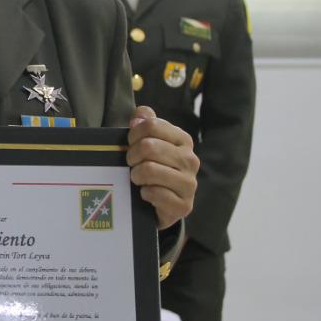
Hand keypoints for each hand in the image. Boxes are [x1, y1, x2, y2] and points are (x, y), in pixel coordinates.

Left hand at [126, 105, 197, 227]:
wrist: (160, 206)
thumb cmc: (152, 170)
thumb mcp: (147, 144)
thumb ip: (144, 124)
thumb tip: (139, 115)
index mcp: (183, 140)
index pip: (152, 125)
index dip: (133, 134)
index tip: (130, 144)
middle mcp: (190, 160)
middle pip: (148, 147)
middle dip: (131, 156)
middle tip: (131, 164)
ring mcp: (189, 183)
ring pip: (150, 170)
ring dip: (136, 176)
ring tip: (137, 179)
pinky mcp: (184, 205)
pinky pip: (155, 193)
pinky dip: (144, 194)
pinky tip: (146, 194)